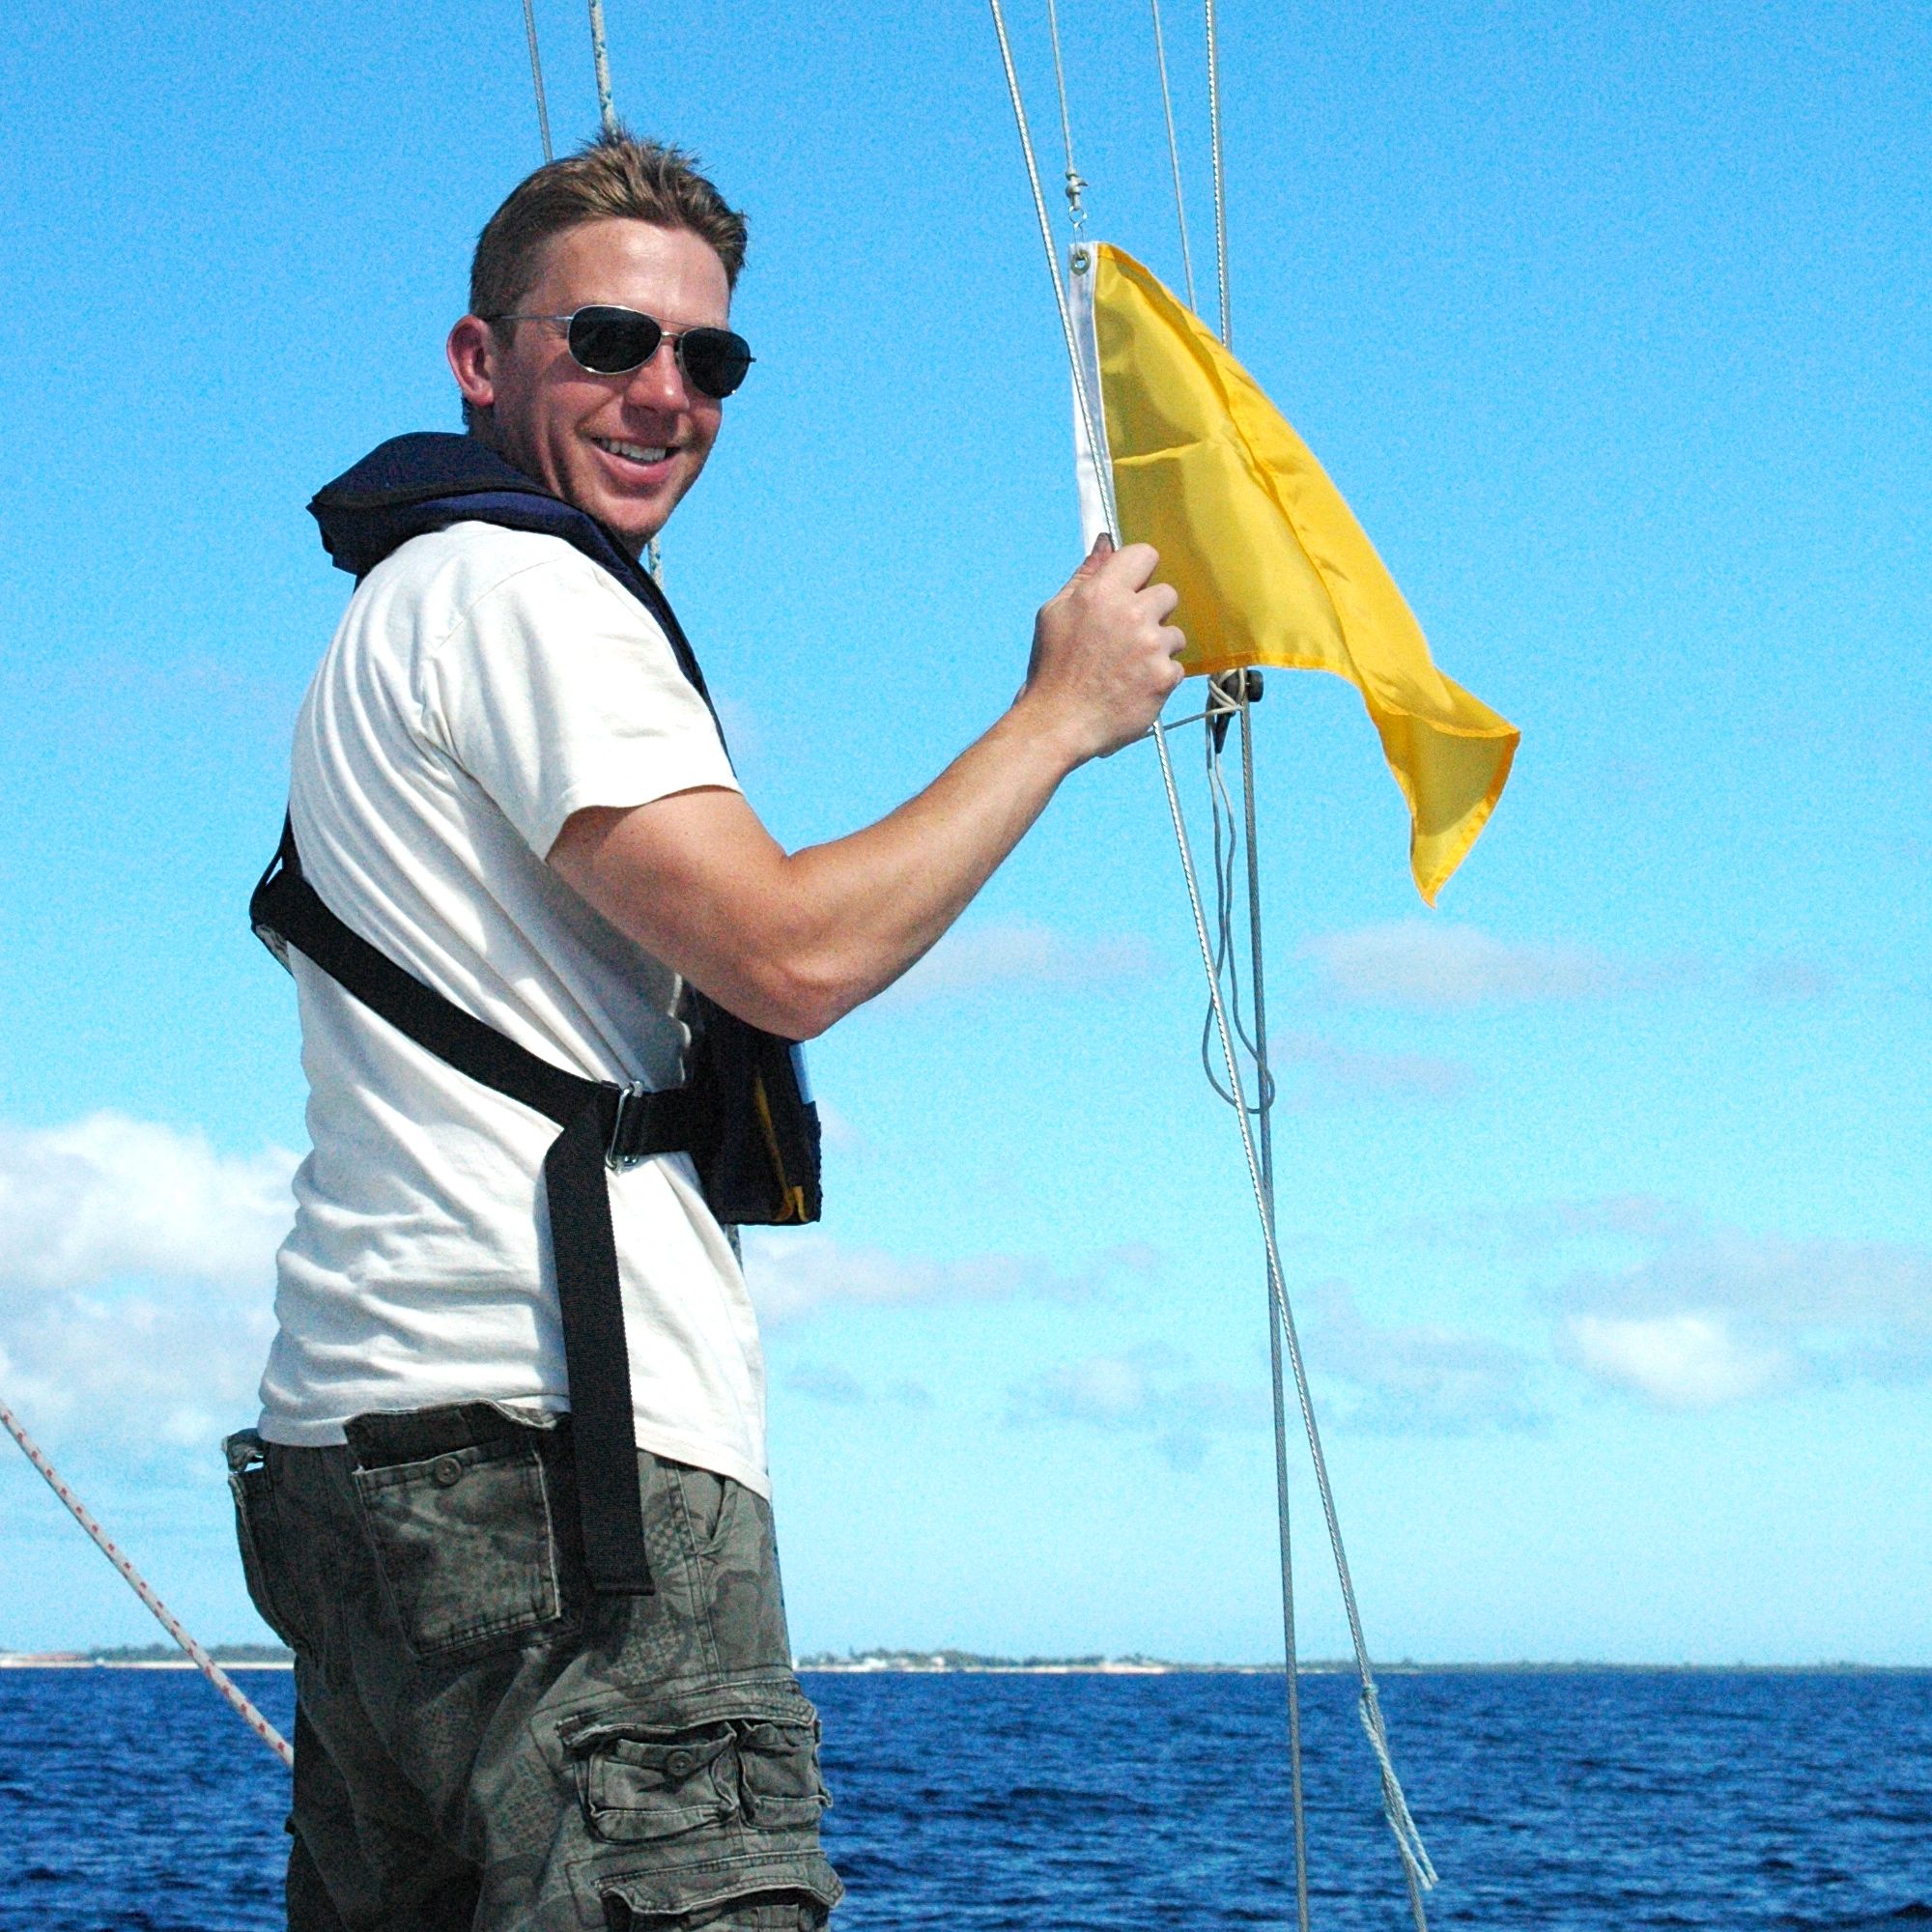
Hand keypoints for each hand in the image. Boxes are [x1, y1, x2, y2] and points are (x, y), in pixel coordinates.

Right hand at [1018, 535, 1185, 763]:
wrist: (1058, 724)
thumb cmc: (1053, 670)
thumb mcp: (1055, 614)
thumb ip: (1086, 576)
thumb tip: (1105, 542)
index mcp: (1102, 592)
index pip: (1145, 555)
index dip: (1141, 573)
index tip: (1134, 589)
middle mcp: (1131, 614)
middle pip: (1168, 593)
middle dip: (1152, 613)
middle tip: (1127, 637)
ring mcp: (1151, 646)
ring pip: (1175, 633)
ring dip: (1158, 648)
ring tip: (1128, 668)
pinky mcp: (1164, 677)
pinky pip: (1176, 667)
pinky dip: (1159, 678)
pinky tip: (1134, 687)